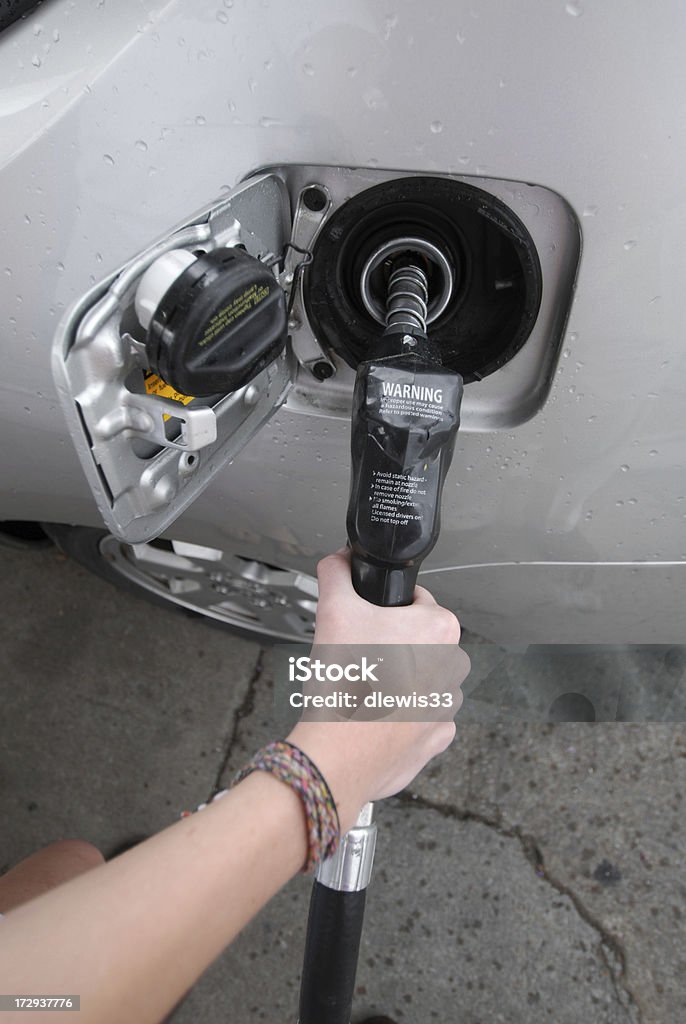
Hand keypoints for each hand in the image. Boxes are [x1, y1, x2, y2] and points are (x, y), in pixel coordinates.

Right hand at [287, 550, 469, 831]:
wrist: (338, 753)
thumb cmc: (344, 685)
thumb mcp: (332, 611)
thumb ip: (337, 574)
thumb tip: (339, 560)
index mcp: (439, 629)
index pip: (415, 602)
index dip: (385, 610)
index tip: (365, 625)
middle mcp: (453, 667)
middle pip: (419, 642)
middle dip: (392, 647)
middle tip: (358, 658)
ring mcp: (447, 707)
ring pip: (421, 680)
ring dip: (398, 682)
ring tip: (364, 689)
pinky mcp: (436, 738)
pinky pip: (421, 717)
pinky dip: (400, 716)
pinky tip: (375, 715)